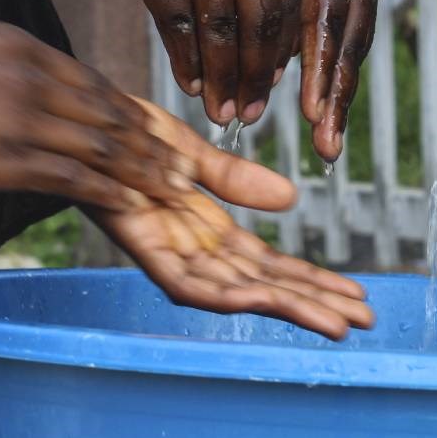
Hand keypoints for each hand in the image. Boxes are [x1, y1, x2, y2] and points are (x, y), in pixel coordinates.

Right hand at [0, 10, 196, 210]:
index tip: (152, 125)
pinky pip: (68, 176)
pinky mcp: (5, 162)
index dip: (128, 108)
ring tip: (172, 187)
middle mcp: (37, 84)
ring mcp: (24, 122)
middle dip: (150, 142)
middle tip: (182, 162)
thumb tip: (16, 54)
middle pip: (109, 115)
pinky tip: (130, 201)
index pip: (93, 82)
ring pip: (100, 147)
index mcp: (27, 49)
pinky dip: (106, 189)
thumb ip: (0, 49)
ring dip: (142, 169)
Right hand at [63, 0, 299, 127]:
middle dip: (258, 76)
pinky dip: (188, 64)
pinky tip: (190, 87)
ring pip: (222, 32)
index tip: (276, 83)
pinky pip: (180, 28)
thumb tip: (272, 37)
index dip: (282, 50)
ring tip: (223, 112)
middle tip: (253, 113)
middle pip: (261, 22)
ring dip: (224, 80)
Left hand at [90, 97, 372, 339]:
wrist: (73, 114)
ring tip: (332, 323)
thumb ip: (235, 179)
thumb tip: (291, 198)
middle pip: (260, 284)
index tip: (356, 294)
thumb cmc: (122, 134)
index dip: (312, 281)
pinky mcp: (138, 245)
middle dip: (311, 303)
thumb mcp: (190, 154)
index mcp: (206, 228)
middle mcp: (190, 246)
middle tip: (363, 321)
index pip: (269, 265)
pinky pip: (183, 280)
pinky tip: (258, 299)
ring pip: (232, 291)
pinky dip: (221, 293)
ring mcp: (166, 249)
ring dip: (281, 307)